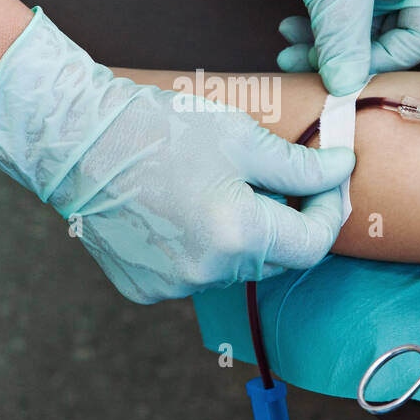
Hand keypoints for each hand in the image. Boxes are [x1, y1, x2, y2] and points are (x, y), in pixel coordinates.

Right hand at [0, 8, 354, 303]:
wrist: (77, 142)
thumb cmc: (158, 130)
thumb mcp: (241, 137)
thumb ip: (300, 164)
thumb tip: (341, 171)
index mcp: (238, 235)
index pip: (311, 244)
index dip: (329, 212)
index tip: (328, 183)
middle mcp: (208, 273)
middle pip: (273, 257)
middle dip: (281, 219)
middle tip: (269, 175)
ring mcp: (172, 287)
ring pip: (233, 266)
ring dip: (240, 234)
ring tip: (213, 186)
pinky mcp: (145, 290)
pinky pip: (194, 273)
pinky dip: (201, 247)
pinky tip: (180, 209)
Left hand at [191, 0, 419, 95]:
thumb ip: (343, 40)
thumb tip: (344, 88)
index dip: (389, 58)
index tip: (349, 68)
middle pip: (391, 38)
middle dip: (350, 57)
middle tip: (313, 65)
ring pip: (357, 35)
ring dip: (325, 50)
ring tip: (292, 53)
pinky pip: (334, 22)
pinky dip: (314, 35)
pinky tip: (288, 32)